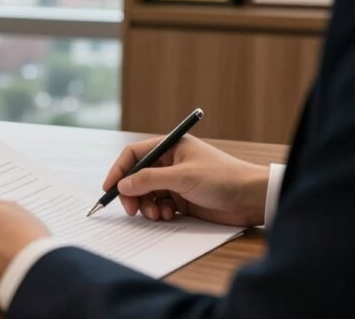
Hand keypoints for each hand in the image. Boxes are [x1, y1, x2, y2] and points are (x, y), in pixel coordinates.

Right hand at [104, 134, 269, 226]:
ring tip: (156, 215)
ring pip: (146, 193)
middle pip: (137, 176)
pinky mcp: (182, 199)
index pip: (134, 154)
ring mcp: (175, 181)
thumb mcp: (183, 177)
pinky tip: (167, 216)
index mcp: (170, 147)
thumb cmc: (223, 179)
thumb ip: (150, 180)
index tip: (109, 187)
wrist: (253, 199)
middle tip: (131, 210)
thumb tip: (123, 185)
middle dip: (132, 193)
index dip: (119, 170)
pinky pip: (159, 205)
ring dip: (146, 205)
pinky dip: (158, 212)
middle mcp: (170, 163)